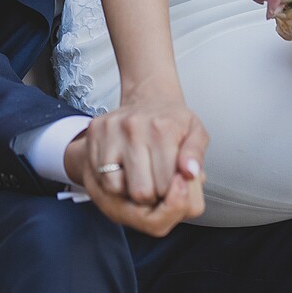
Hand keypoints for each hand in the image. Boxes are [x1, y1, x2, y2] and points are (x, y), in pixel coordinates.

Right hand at [65, 87, 207, 210]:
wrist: (150, 97)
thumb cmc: (172, 121)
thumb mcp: (196, 133)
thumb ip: (196, 155)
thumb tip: (190, 173)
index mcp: (163, 128)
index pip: (165, 187)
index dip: (170, 193)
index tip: (171, 183)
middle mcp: (134, 126)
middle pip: (140, 191)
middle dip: (151, 195)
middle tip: (156, 182)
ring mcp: (111, 128)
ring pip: (116, 187)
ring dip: (129, 190)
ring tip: (140, 176)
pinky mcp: (95, 131)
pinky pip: (100, 176)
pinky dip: (113, 180)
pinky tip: (124, 170)